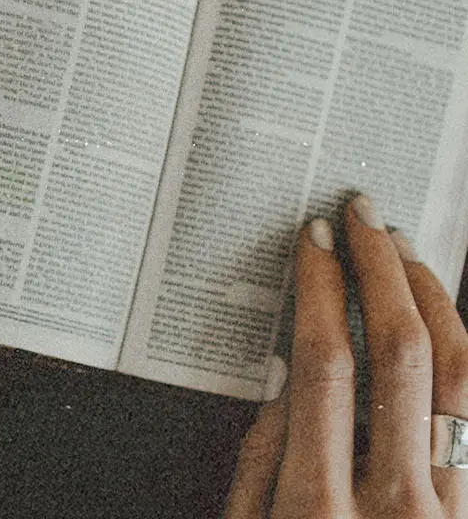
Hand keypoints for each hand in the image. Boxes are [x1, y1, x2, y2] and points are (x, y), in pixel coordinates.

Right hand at [223, 194, 467, 518]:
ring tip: (408, 254)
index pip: (325, 366)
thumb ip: (259, 464)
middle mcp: (394, 508)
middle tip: (363, 216)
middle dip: (381, 268)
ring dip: (437, 300)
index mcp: (315, 511)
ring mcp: (449, 517)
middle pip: (401, 356)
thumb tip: (287, 383)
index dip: (320, 289)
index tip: (312, 242)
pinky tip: (446, 323)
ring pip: (465, 380)